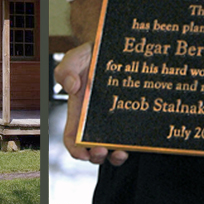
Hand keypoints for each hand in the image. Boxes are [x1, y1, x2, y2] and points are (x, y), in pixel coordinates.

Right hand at [53, 41, 128, 165]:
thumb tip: (71, 86)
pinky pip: (133, 136)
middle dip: (97, 156)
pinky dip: (135, 144)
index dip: (75, 150)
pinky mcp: (131, 116)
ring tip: (121, 152)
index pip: (72, 137)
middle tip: (102, 150)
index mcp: (78, 110)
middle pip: (93, 148)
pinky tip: (138, 140)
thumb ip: (65, 69)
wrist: (113, 47)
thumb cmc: (90, 55)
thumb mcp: (74, 58)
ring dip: (116, 157)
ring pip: (114, 148)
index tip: (82, 154)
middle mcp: (95, 119)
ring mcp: (114, 119)